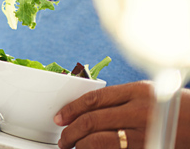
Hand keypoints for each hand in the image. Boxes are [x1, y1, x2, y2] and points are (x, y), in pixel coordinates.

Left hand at [54, 81, 189, 148]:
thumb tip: (89, 107)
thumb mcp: (148, 93)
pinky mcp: (148, 148)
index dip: (72, 109)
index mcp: (136, 91)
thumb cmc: (174, 107)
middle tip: (63, 138)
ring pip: (100, 140)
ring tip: (74, 147)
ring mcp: (144, 133)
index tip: (60, 116)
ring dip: (81, 145)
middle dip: (71, 131)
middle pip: (92, 120)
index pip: (93, 99)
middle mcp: (139, 111)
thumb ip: (121, 98)